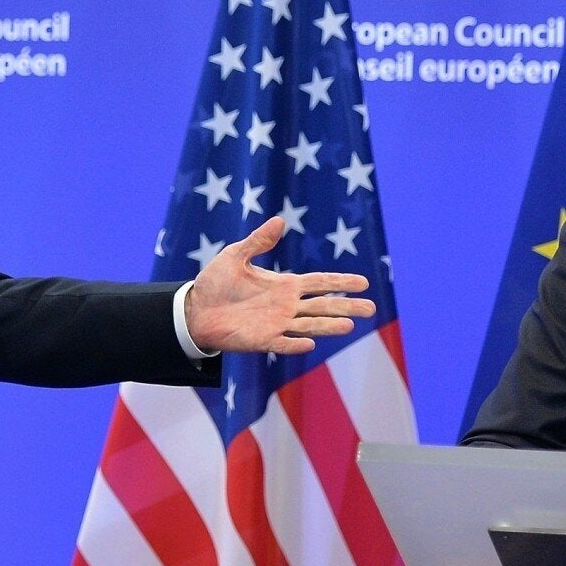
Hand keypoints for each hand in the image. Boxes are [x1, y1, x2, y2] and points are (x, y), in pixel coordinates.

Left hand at [183, 217, 375, 354]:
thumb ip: (258, 241)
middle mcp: (286, 306)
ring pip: (309, 325)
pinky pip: (283, 343)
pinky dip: (295, 343)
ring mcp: (276, 324)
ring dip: (328, 326)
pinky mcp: (262, 340)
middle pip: (323, 306)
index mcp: (285, 285)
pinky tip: (310, 343)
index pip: (320, 283)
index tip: (363, 282)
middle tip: (371, 308)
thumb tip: (280, 221)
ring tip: (349, 326)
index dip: (341, 282)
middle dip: (346, 307)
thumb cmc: (215, 283)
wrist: (194, 309)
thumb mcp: (235, 255)